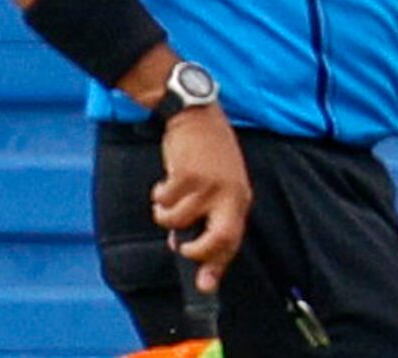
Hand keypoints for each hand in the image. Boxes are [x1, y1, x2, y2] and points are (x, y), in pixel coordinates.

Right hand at [152, 106, 250, 292]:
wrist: (196, 114)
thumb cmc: (207, 151)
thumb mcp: (218, 183)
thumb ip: (209, 213)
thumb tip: (185, 247)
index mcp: (238, 198)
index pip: (232, 240)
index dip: (217, 265)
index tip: (205, 283)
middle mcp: (227, 195)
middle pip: (218, 240)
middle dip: (196, 251)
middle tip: (181, 249)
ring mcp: (207, 185)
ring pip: (178, 220)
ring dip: (165, 215)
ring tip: (165, 202)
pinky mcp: (185, 175)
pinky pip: (164, 199)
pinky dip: (158, 196)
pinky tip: (164, 183)